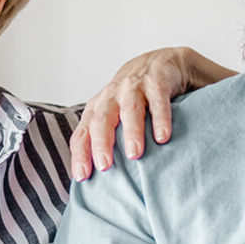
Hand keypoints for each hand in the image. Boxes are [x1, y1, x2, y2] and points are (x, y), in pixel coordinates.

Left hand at [71, 46, 237, 179]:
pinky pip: (158, 99)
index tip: (81, 177)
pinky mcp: (157, 79)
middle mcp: (112, 96)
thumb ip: (108, 140)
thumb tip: (100, 181)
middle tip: (105, 166)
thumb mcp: (117, 115)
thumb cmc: (135, 97)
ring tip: (135, 154)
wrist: (162, 62)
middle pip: (101, 119)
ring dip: (131, 131)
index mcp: (98, 107)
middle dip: (101, 142)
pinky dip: (160, 117)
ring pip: (129, 109)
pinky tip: (163, 137)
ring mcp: (134, 86)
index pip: (83, 132)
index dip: (80, 153)